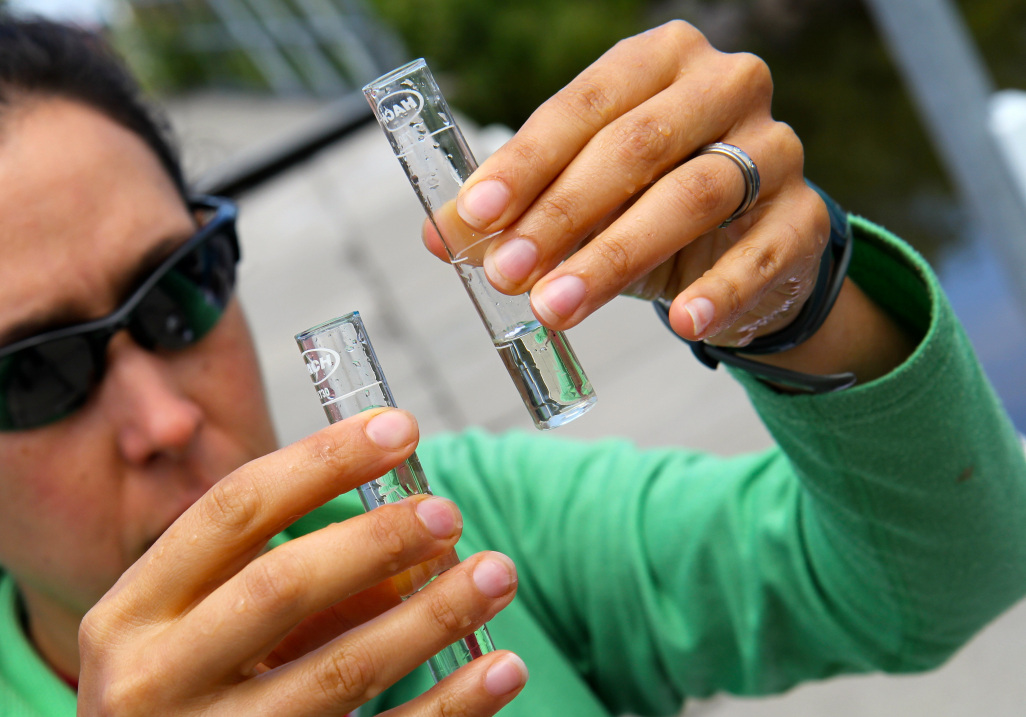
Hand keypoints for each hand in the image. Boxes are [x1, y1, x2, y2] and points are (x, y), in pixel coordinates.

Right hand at [76, 408, 525, 715]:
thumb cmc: (180, 700)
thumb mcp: (197, 634)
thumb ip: (283, 583)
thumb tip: (410, 541)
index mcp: (131, 615)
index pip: (232, 511)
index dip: (322, 462)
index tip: (398, 428)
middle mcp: (154, 680)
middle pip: (281, 585)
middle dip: (376, 539)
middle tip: (447, 512)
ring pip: (341, 670)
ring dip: (432, 616)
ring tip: (496, 575)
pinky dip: (450, 705)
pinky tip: (499, 668)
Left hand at [426, 20, 827, 347]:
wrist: (746, 245)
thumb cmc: (646, 203)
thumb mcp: (577, 199)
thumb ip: (512, 209)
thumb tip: (438, 236)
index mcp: (658, 61)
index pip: (584, 103)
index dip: (525, 161)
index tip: (474, 215)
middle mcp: (724, 86)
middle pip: (635, 145)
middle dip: (560, 214)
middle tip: (506, 273)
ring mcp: (775, 147)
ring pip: (692, 195)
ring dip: (615, 258)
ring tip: (557, 307)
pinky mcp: (805, 216)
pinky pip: (761, 253)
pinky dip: (719, 291)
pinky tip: (681, 325)